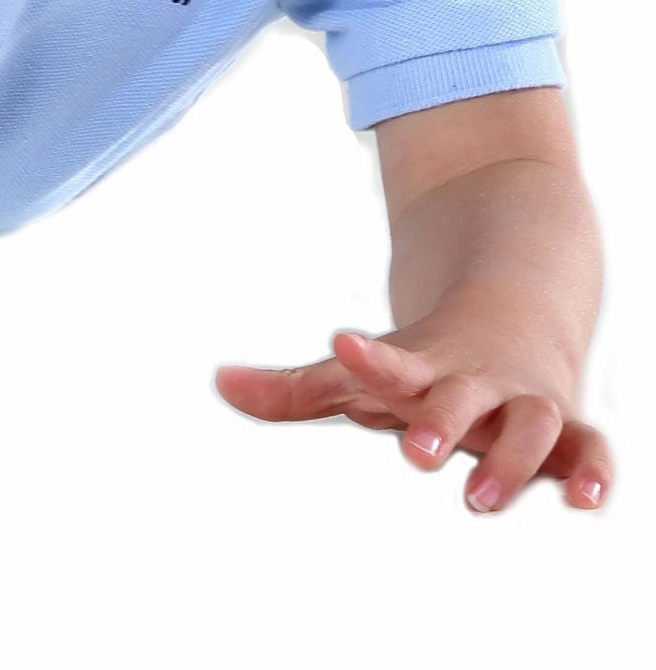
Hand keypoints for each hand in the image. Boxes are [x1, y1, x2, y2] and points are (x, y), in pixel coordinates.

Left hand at [216, 306, 612, 511]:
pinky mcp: (567, 431)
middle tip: (415, 453)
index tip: (341, 346)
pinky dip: (593, 470)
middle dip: (441, 422)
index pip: (390, 361)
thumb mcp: (362, 372)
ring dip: (510, 458)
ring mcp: (523, 402)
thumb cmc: (423, 362)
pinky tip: (584, 501)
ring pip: (530, 422)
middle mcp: (473, 383)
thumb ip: (294, 389)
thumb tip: (221, 384)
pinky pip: (591, 448)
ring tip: (476, 497)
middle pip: (461, 396)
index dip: (366, 358)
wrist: (509, 313)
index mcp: (420, 368)